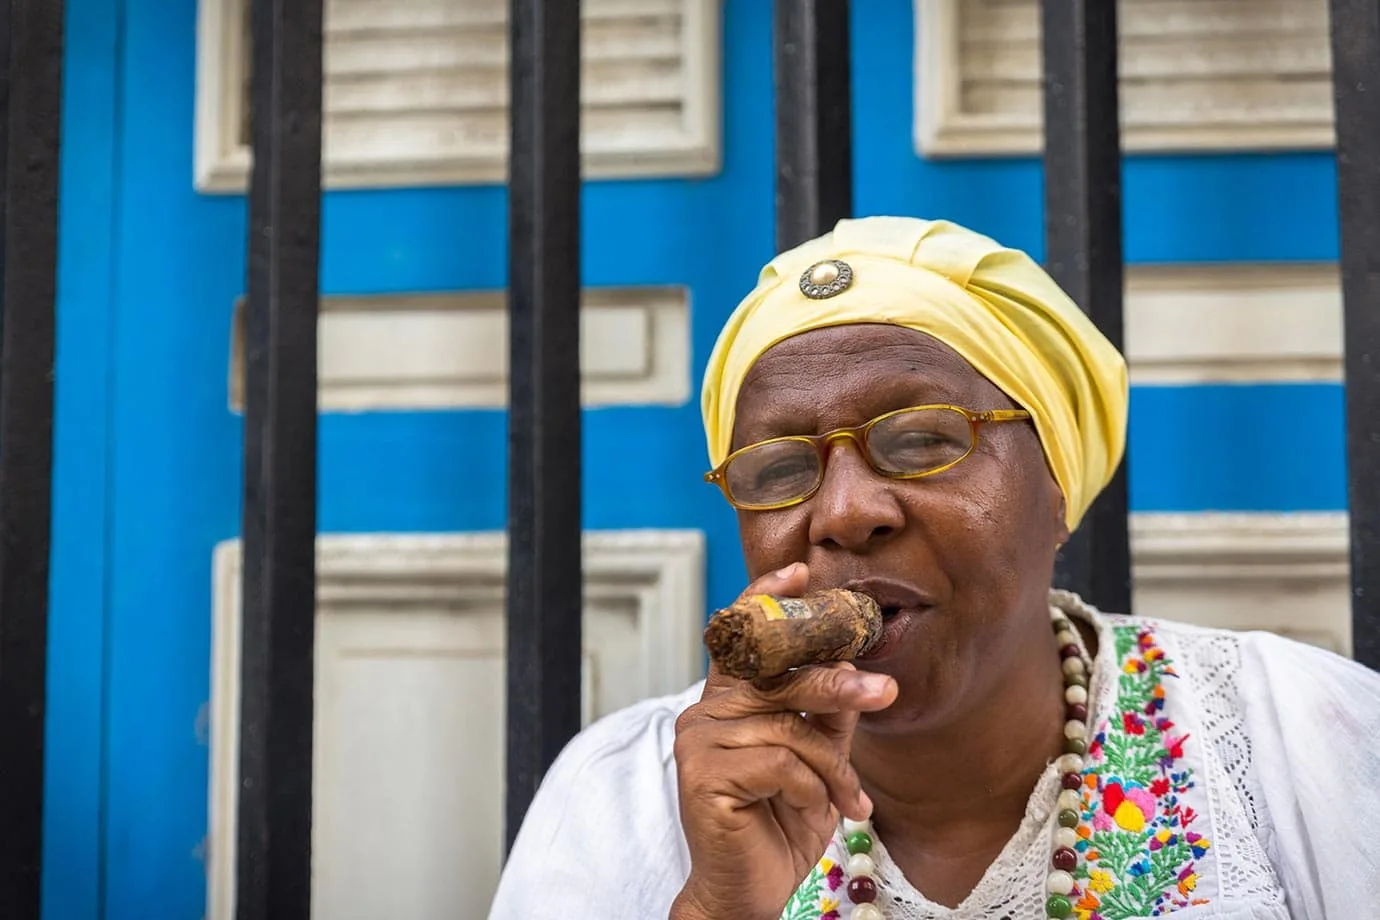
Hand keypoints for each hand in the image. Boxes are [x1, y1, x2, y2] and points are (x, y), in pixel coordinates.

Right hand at [669, 563, 898, 919]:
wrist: (753, 891)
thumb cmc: (782, 822)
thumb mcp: (817, 758)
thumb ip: (826, 713)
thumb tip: (856, 666)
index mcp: (730, 700)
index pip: (744, 639)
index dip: (768, 600)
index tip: (803, 573)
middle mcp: (705, 712)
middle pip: (775, 674)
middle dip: (835, 681)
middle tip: (885, 691)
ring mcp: (698, 743)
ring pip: (788, 726)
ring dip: (832, 769)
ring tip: (848, 800)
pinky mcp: (701, 777)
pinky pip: (779, 761)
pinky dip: (811, 789)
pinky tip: (815, 812)